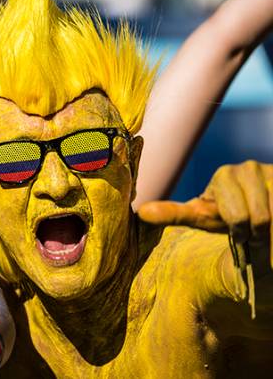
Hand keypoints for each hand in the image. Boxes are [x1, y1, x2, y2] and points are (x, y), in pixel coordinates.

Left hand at [137, 161, 271, 266]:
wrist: (268, 209)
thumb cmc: (231, 214)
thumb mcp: (203, 216)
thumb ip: (174, 214)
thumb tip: (141, 213)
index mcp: (223, 176)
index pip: (233, 218)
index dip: (239, 232)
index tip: (233, 232)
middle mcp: (247, 168)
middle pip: (252, 219)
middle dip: (254, 233)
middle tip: (251, 232)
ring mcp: (270, 171)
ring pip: (271, 218)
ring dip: (271, 232)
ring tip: (265, 227)